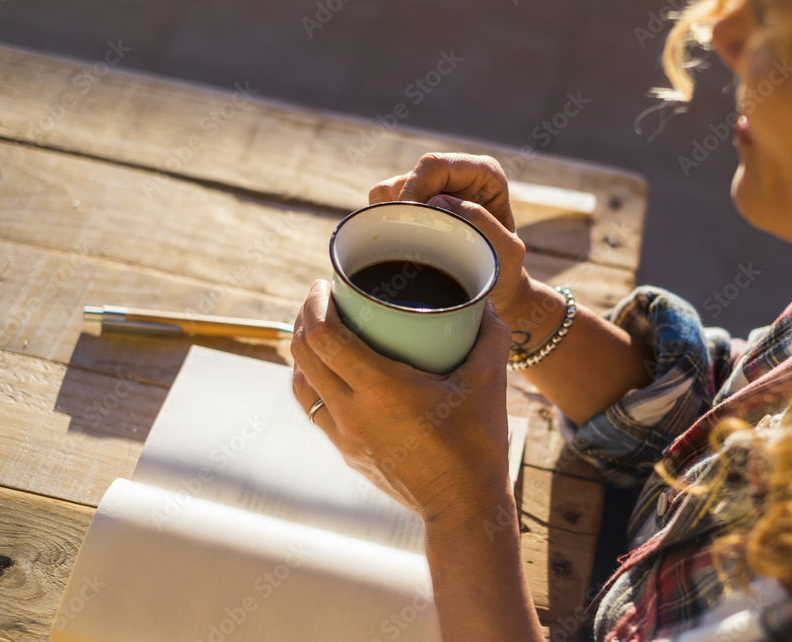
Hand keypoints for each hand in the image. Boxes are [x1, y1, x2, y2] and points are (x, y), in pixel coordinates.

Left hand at [290, 279, 512, 523]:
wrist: (463, 507)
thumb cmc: (478, 445)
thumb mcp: (489, 383)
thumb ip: (489, 337)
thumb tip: (486, 306)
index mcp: (381, 388)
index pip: (324, 337)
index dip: (314, 304)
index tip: (323, 284)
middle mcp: (352, 411)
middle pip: (303, 354)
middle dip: (304, 318)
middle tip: (321, 297)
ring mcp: (344, 436)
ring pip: (301, 384)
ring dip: (303, 351)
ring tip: (320, 330)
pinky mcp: (347, 452)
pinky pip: (315, 408)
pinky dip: (313, 382)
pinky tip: (331, 372)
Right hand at [369, 153, 532, 319]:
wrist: (494, 287)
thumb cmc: (504, 269)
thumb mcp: (507, 252)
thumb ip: (483, 223)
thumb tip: (438, 201)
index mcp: (483, 173)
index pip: (435, 166)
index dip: (414, 190)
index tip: (409, 223)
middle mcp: (455, 173)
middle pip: (409, 177)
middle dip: (402, 210)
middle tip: (408, 243)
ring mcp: (432, 188)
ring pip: (391, 190)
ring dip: (393, 218)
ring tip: (412, 248)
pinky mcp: (414, 204)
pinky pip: (381, 203)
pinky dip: (385, 221)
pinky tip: (402, 244)